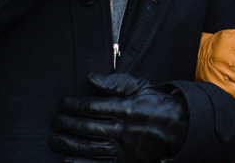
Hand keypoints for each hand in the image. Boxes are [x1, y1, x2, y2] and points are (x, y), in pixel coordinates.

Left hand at [50, 73, 187, 162]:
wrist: (180, 128)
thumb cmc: (157, 104)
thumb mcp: (140, 86)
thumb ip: (115, 82)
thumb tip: (90, 78)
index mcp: (127, 108)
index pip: (93, 107)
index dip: (74, 105)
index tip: (63, 104)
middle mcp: (125, 130)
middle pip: (89, 128)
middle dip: (67, 124)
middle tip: (55, 121)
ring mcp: (126, 149)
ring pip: (91, 147)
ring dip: (69, 144)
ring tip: (54, 139)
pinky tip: (68, 161)